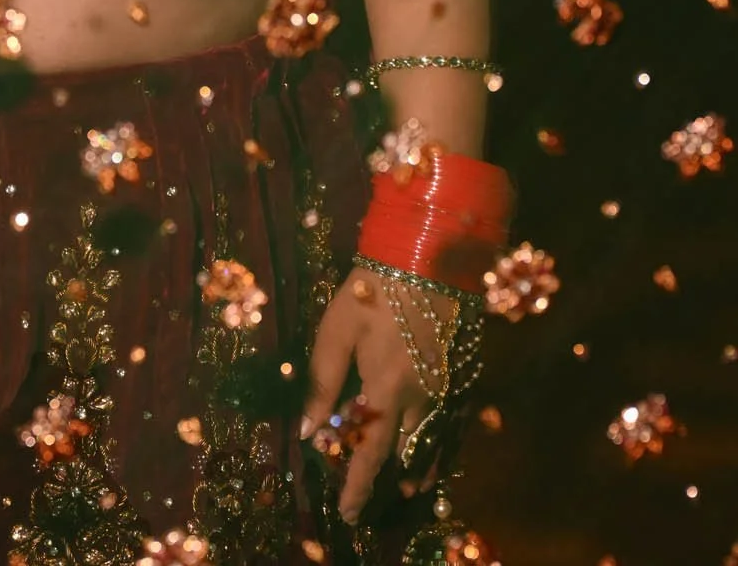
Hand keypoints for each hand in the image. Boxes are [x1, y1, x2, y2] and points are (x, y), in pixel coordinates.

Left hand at [300, 266, 451, 523]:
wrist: (428, 257)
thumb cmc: (374, 289)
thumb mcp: (336, 329)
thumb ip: (322, 380)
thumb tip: (307, 429)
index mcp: (384, 391)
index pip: (368, 455)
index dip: (357, 488)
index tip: (348, 512)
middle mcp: (420, 402)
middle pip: (401, 456)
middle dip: (385, 478)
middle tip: (367, 494)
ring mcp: (447, 392)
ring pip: (432, 447)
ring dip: (417, 471)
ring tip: (407, 490)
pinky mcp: (463, 378)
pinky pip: (454, 427)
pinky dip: (443, 448)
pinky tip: (437, 454)